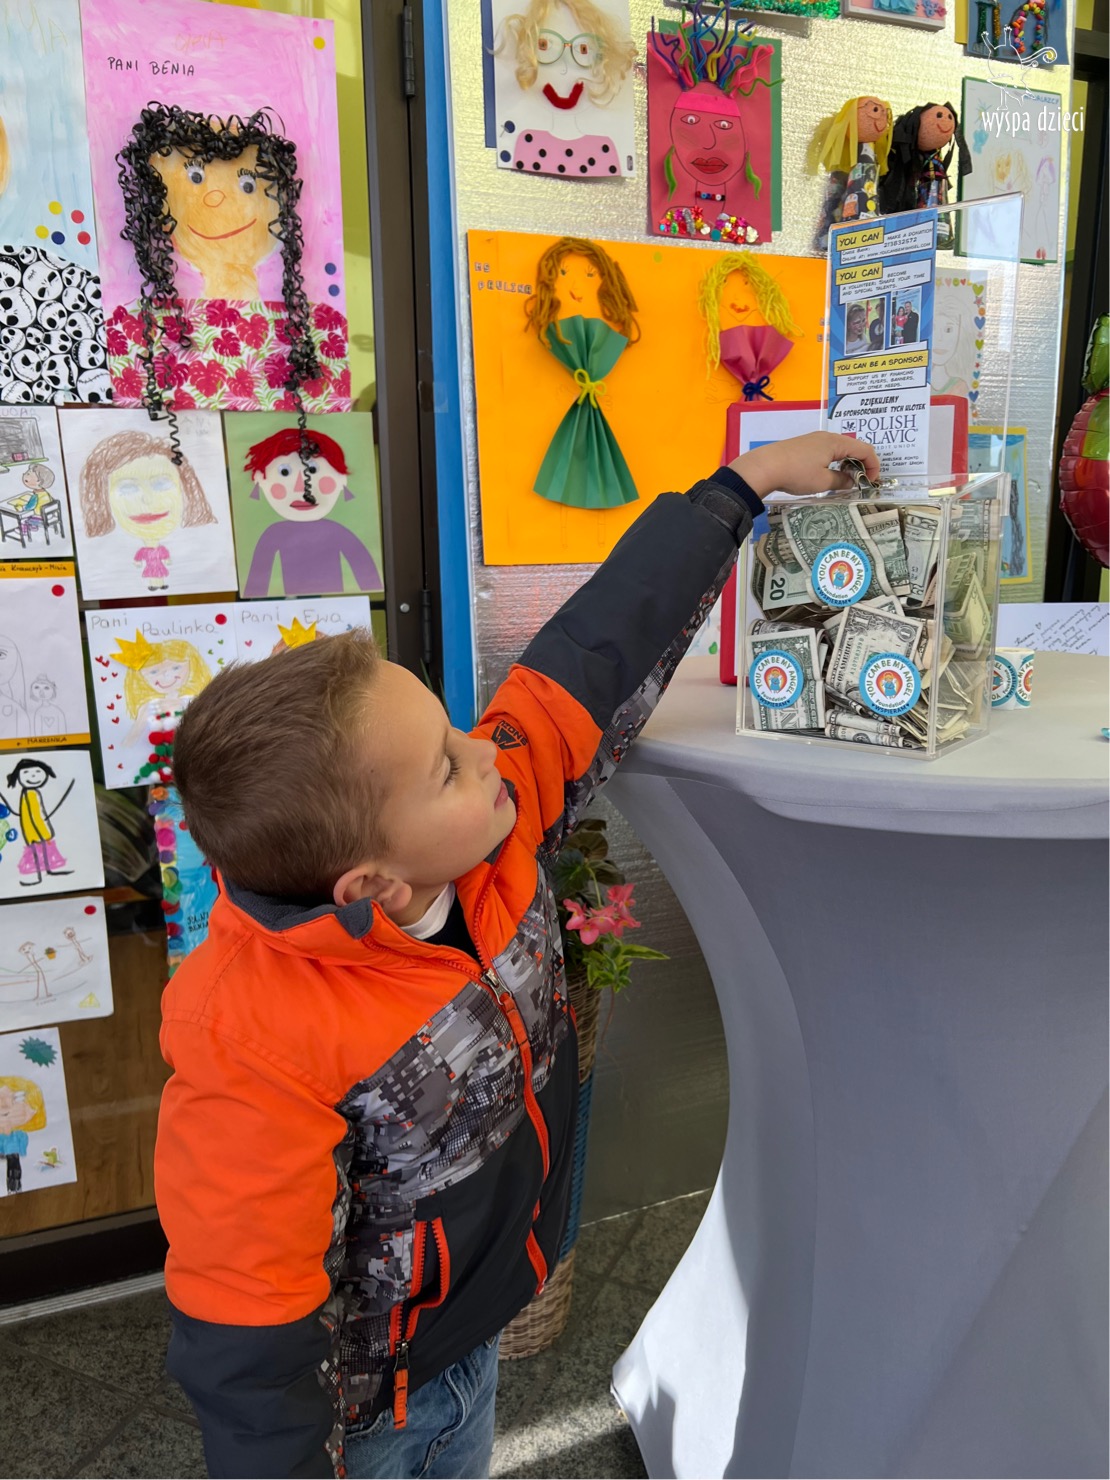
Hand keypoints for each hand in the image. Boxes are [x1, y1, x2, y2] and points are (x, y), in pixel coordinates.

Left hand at [729, 432, 879, 498]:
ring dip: (846, 464)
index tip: (871, 482)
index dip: (873, 466)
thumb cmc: (796, 473)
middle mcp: (826, 437)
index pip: (865, 449)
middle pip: (853, 448)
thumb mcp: (822, 481)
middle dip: (860, 465)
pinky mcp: (803, 446)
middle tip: (859, 483)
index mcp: (836, 442)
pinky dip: (833, 462)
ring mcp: (813, 440)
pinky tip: (826, 475)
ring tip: (843, 482)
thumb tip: (851, 481)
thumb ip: (841, 481)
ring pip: (838, 450)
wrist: (763, 467)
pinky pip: (826, 452)